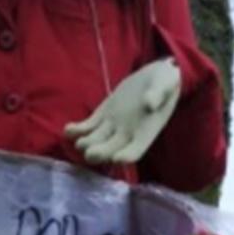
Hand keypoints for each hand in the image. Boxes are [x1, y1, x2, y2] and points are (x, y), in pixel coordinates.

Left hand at [65, 58, 181, 164]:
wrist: (156, 76)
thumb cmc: (166, 82)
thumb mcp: (166, 84)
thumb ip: (158, 94)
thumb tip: (151, 103)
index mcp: (146, 132)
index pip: (136, 151)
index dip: (127, 156)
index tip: (117, 158)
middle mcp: (128, 134)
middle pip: (112, 149)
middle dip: (101, 153)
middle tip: (90, 153)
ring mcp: (113, 126)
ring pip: (97, 141)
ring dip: (87, 143)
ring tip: (79, 141)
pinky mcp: (102, 116)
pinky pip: (88, 127)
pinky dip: (78, 130)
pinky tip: (68, 130)